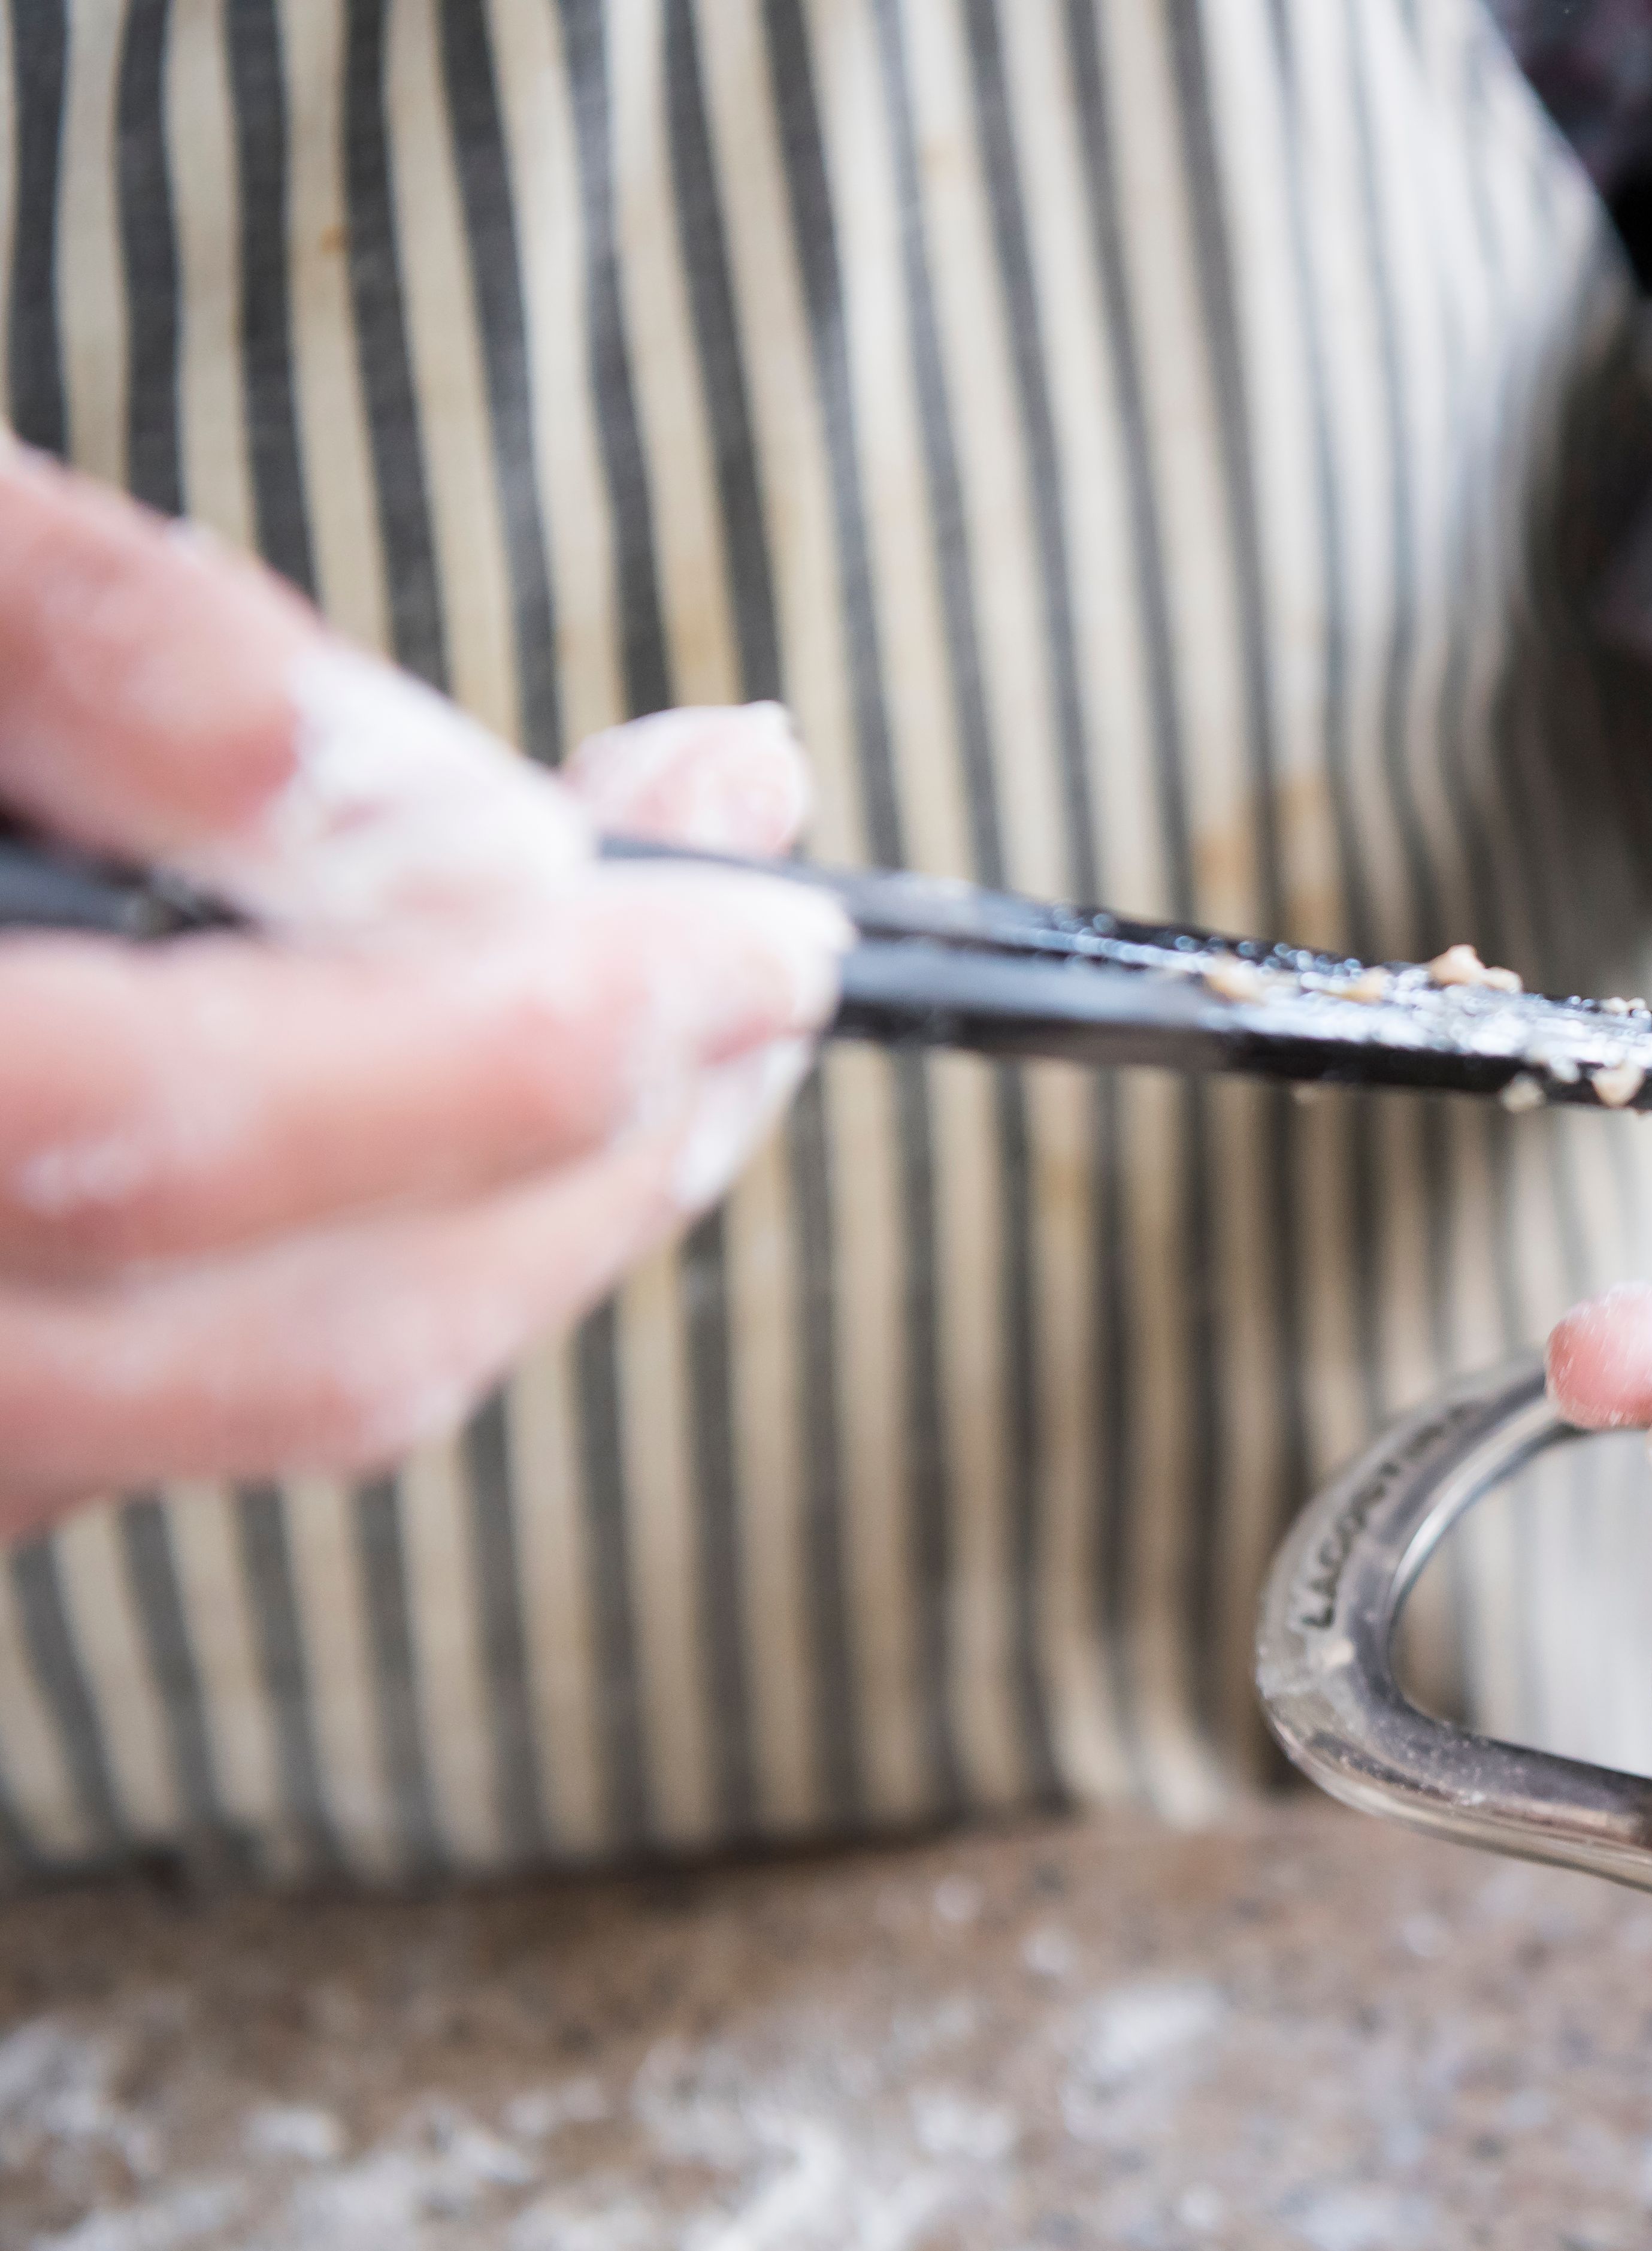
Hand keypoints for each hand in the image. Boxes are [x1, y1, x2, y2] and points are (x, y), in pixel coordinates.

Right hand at [0, 447, 847, 1541]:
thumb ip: (65, 649)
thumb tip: (413, 806)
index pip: (174, 1125)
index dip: (511, 1011)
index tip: (749, 858)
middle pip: (318, 1335)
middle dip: (612, 1139)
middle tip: (776, 932)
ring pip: (286, 1396)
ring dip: (544, 1201)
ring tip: (687, 982)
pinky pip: (192, 1393)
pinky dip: (394, 1241)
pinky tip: (471, 1078)